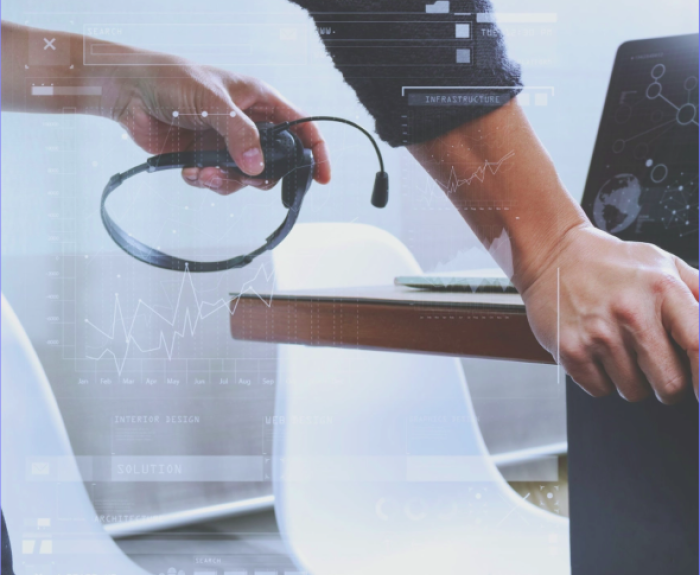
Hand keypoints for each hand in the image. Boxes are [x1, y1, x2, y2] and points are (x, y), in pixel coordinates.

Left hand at [104, 61, 330, 193]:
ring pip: (246, 177)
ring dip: (226, 181)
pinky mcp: (206, 158)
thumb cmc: (173, 80)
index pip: (301, 128)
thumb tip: (257, 167)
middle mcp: (248, 124)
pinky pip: (218, 181)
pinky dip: (205, 182)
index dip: (316, 152)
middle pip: (275, 162)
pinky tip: (189, 169)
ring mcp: (228, 143)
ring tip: (203, 172)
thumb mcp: (214, 103)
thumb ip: (239, 135)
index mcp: (260, 101)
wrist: (130, 91)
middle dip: (259, 176)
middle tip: (242, 177)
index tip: (321, 178)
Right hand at [521, 224, 698, 403]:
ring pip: (634, 391)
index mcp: (662, 289)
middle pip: (669, 383)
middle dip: (667, 384)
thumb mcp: (663, 263)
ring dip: (631, 380)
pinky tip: (596, 353)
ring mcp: (598, 334)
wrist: (552, 255)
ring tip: (618, 349)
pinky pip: (600, 390)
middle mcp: (631, 313)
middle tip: (656, 366)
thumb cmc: (610, 263)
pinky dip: (601, 379)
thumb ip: (699, 293)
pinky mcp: (570, 350)